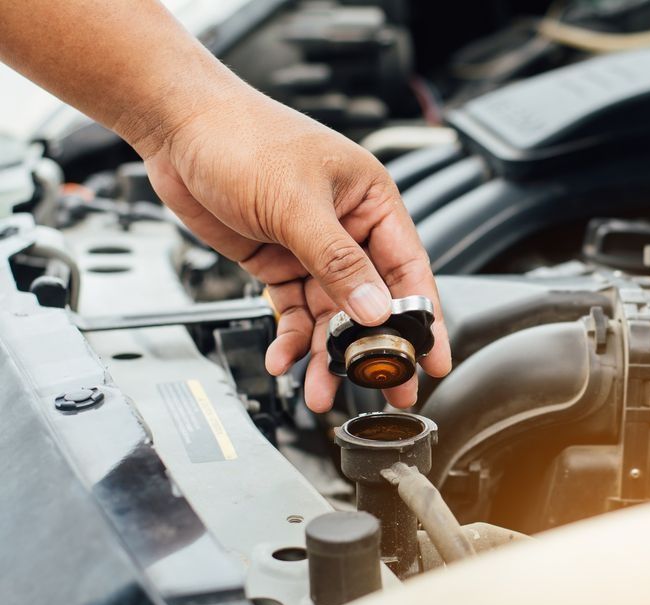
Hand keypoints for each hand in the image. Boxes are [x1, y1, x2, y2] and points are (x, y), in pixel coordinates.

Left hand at [141, 86, 450, 411]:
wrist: (177, 127)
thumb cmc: (242, 138)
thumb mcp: (296, 204)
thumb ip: (338, 262)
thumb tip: (375, 310)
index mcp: (371, 202)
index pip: (409, 269)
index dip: (423, 318)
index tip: (433, 360)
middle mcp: (348, 228)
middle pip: (372, 300)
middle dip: (376, 348)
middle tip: (388, 391)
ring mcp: (312, 248)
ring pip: (331, 314)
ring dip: (326, 353)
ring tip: (322, 390)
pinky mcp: (279, 262)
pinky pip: (294, 310)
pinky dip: (290, 337)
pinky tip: (283, 358)